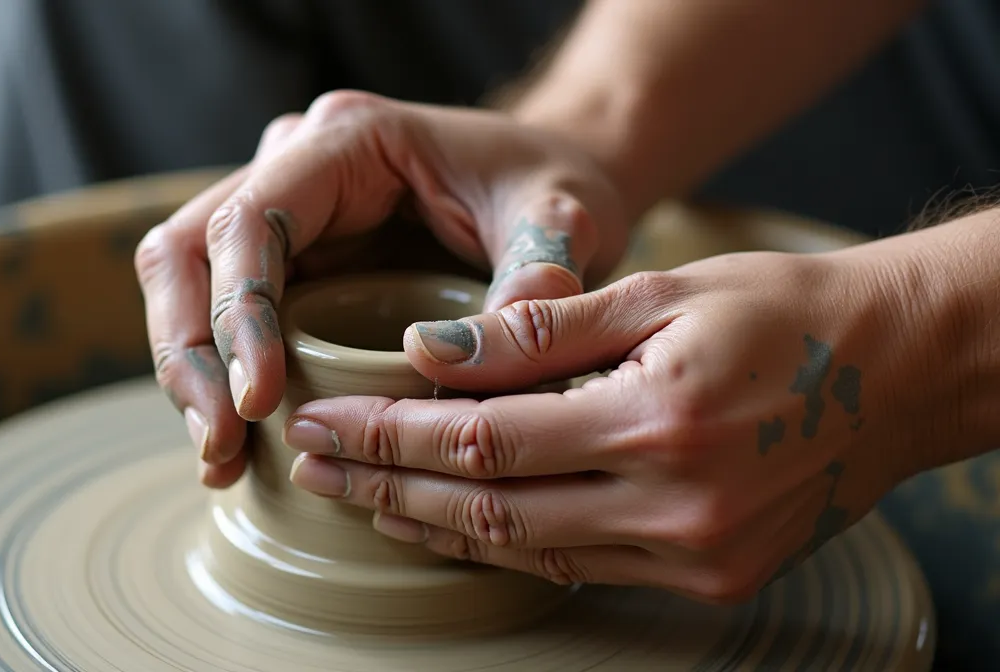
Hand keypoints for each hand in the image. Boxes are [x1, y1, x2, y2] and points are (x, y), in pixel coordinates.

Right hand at [135, 90, 629, 487]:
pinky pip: (216, 311)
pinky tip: (231, 447)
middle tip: (219, 444)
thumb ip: (531, 278)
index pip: (252, 218)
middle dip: (190, 353)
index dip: (238, 311)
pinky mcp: (285, 259)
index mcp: (349, 140)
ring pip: (183, 281)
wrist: (550, 184)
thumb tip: (455, 363)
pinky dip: (214, 377)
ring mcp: (280, 209)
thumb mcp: (561, 221)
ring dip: (186, 371)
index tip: (259, 400)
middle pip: (187, 249)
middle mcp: (295, 164)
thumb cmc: (551, 189)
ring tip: (218, 459)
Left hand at [283, 250, 943, 602]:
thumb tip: (425, 353)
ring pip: (525, 549)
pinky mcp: (709, 577)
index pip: (478, 438)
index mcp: (656, 419)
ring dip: (431, 526)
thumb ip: (537, 328)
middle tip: (311, 467)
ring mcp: (693, 554)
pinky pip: (577, 566)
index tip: (319, 418)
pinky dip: (504, 546)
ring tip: (360, 498)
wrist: (897, 371)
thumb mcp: (659, 293)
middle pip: (486, 508)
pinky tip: (449, 526)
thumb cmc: (780, 312)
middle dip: (383, 485)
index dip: (385, 433)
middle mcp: (673, 504)